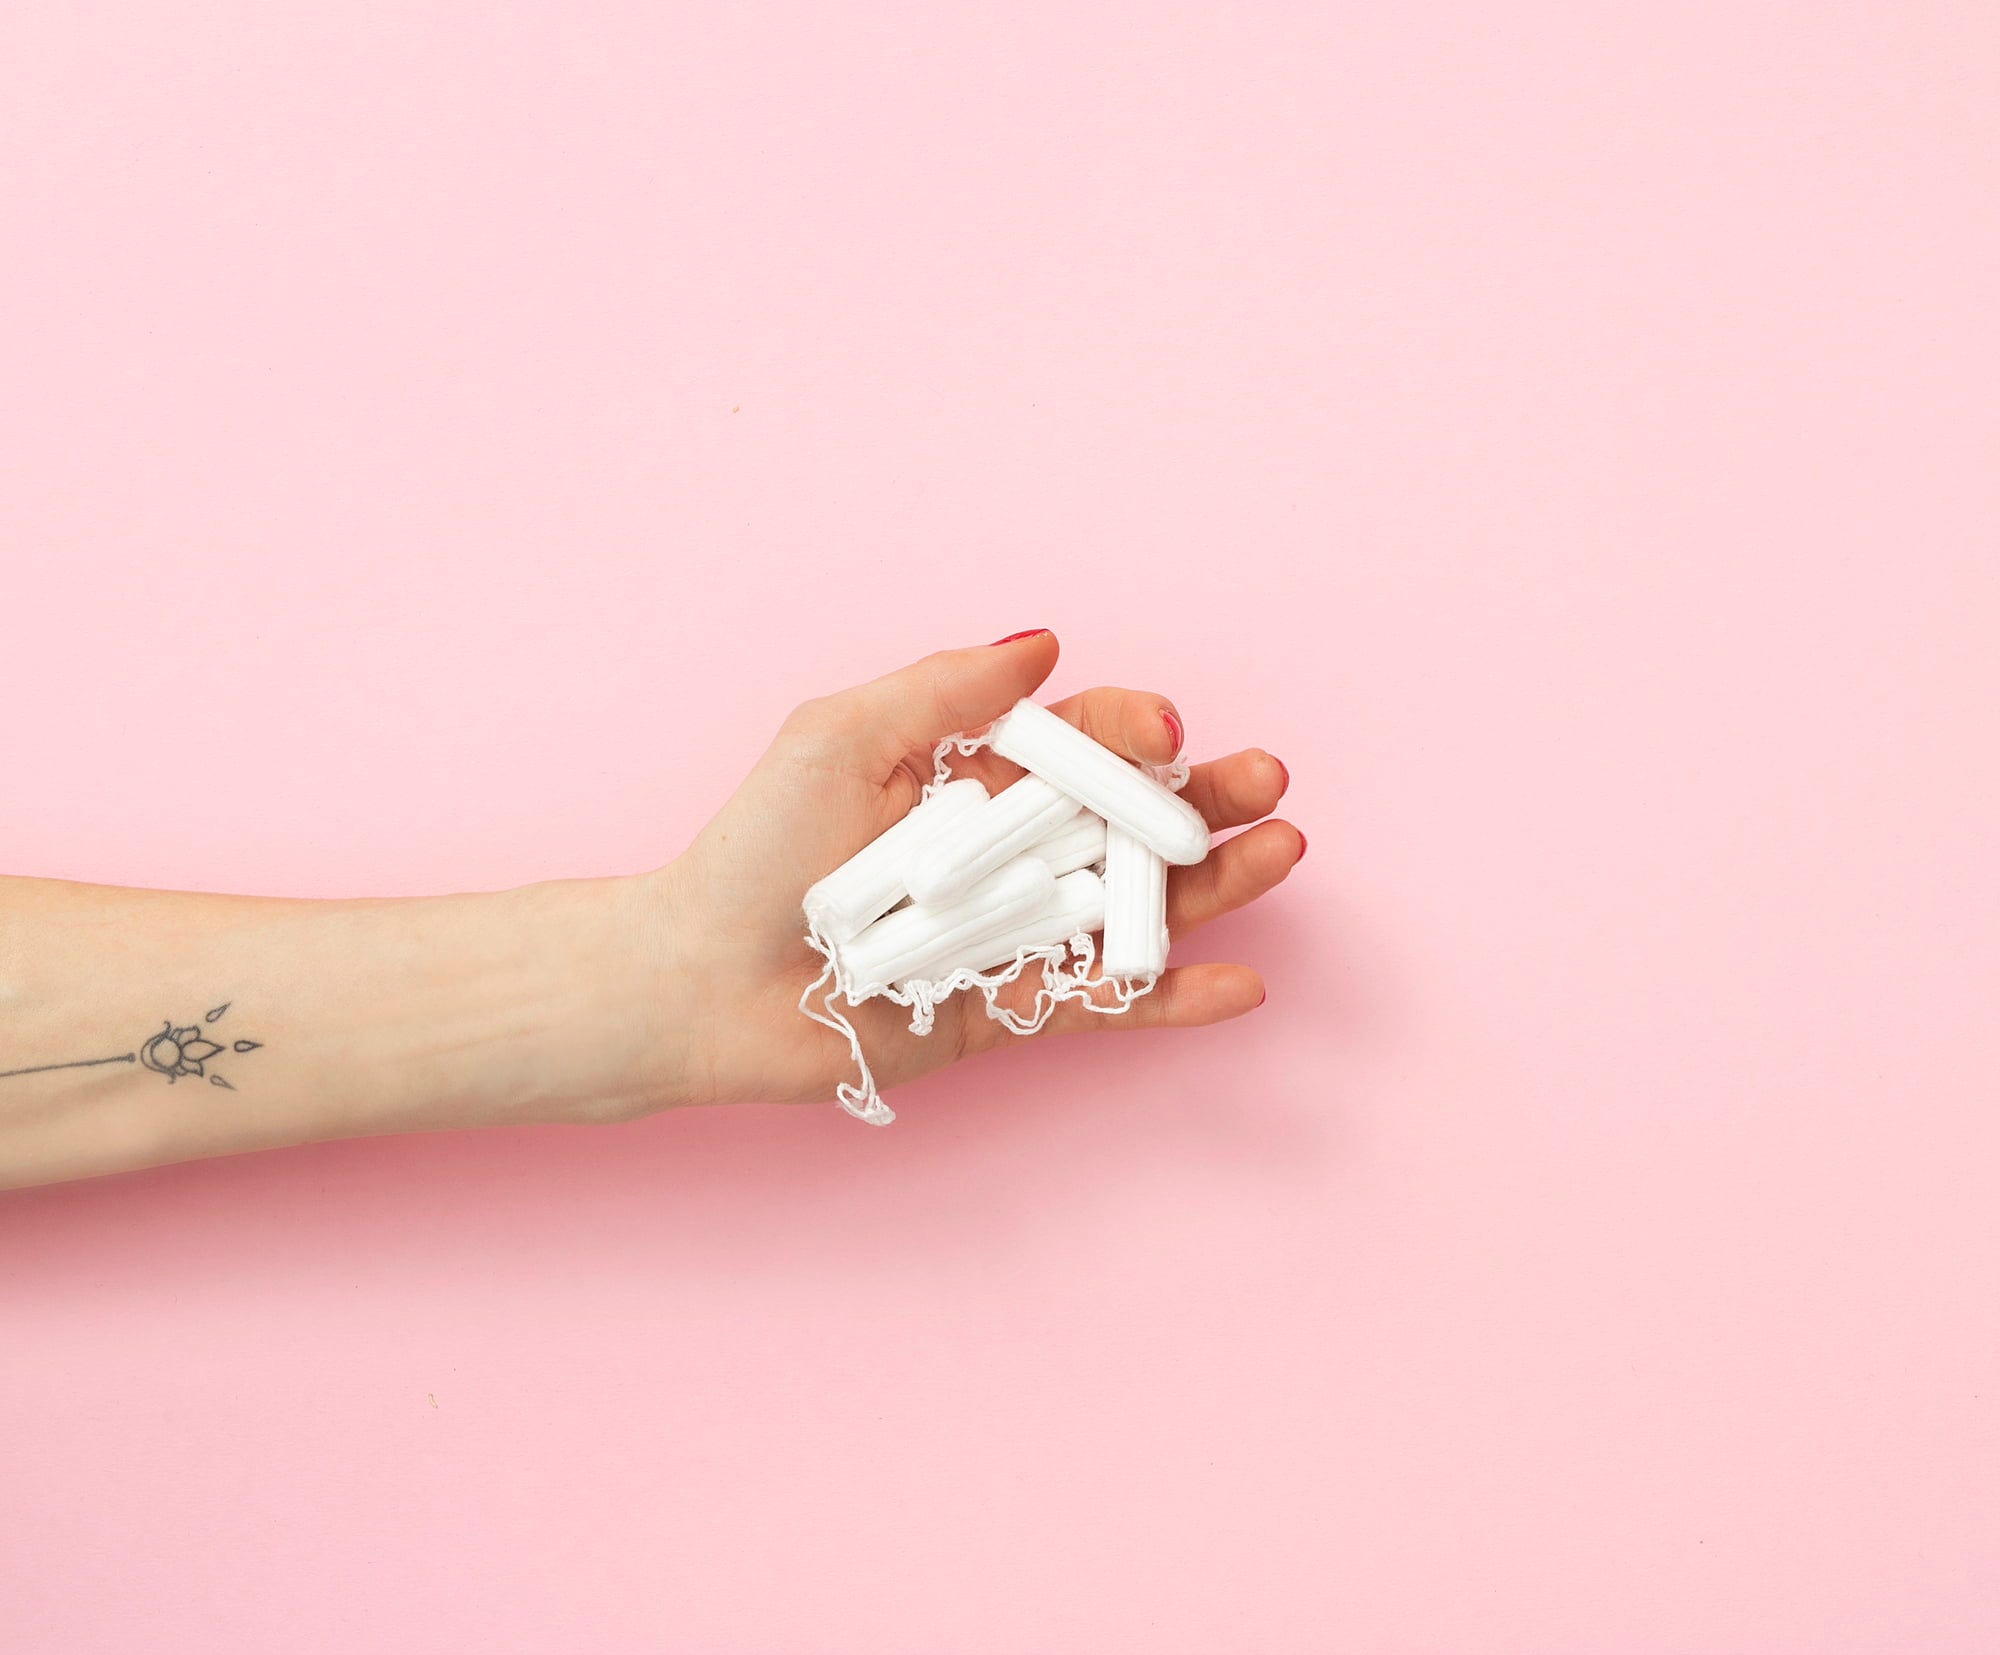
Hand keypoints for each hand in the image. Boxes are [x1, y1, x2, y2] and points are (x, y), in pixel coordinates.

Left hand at [636, 630, 1303, 1110]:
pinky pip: (1107, 1003)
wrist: (702, 981)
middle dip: (1206, 798)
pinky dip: (1174, 998)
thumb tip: (1045, 640)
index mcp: (974, 776)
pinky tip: (1241, 984)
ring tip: (1281, 852)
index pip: (1079, 743)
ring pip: (1139, 906)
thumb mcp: (841, 738)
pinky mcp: (1012, 1010)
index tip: (1163, 731)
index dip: (1131, 732)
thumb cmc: (758, 851)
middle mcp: (1009, 851)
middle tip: (1268, 784)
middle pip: (1132, 820)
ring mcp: (1018, 932)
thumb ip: (943, 689)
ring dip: (1217, 884)